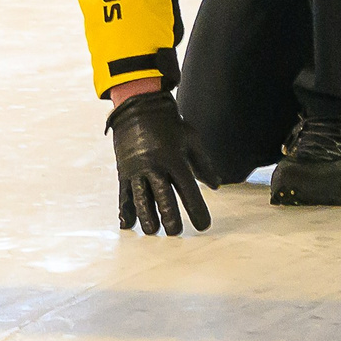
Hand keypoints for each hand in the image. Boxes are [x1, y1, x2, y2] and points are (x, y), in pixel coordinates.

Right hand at [107, 87, 213, 235]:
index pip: (188, 190)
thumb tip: (216, 185)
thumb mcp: (192, 139)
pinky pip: (124, 194)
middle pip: (163, 197)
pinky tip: (127, 224)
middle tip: (175, 233)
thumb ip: (204, 164)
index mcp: (175, 159)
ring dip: (146, 216)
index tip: (204, 226)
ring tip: (152, 231)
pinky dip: (125, 210)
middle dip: (169, 217)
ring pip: (141, 198)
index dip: (197, 209)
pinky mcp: (124, 171)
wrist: (139, 107)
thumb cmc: (170, 125)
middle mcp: (155, 166)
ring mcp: (137, 169)